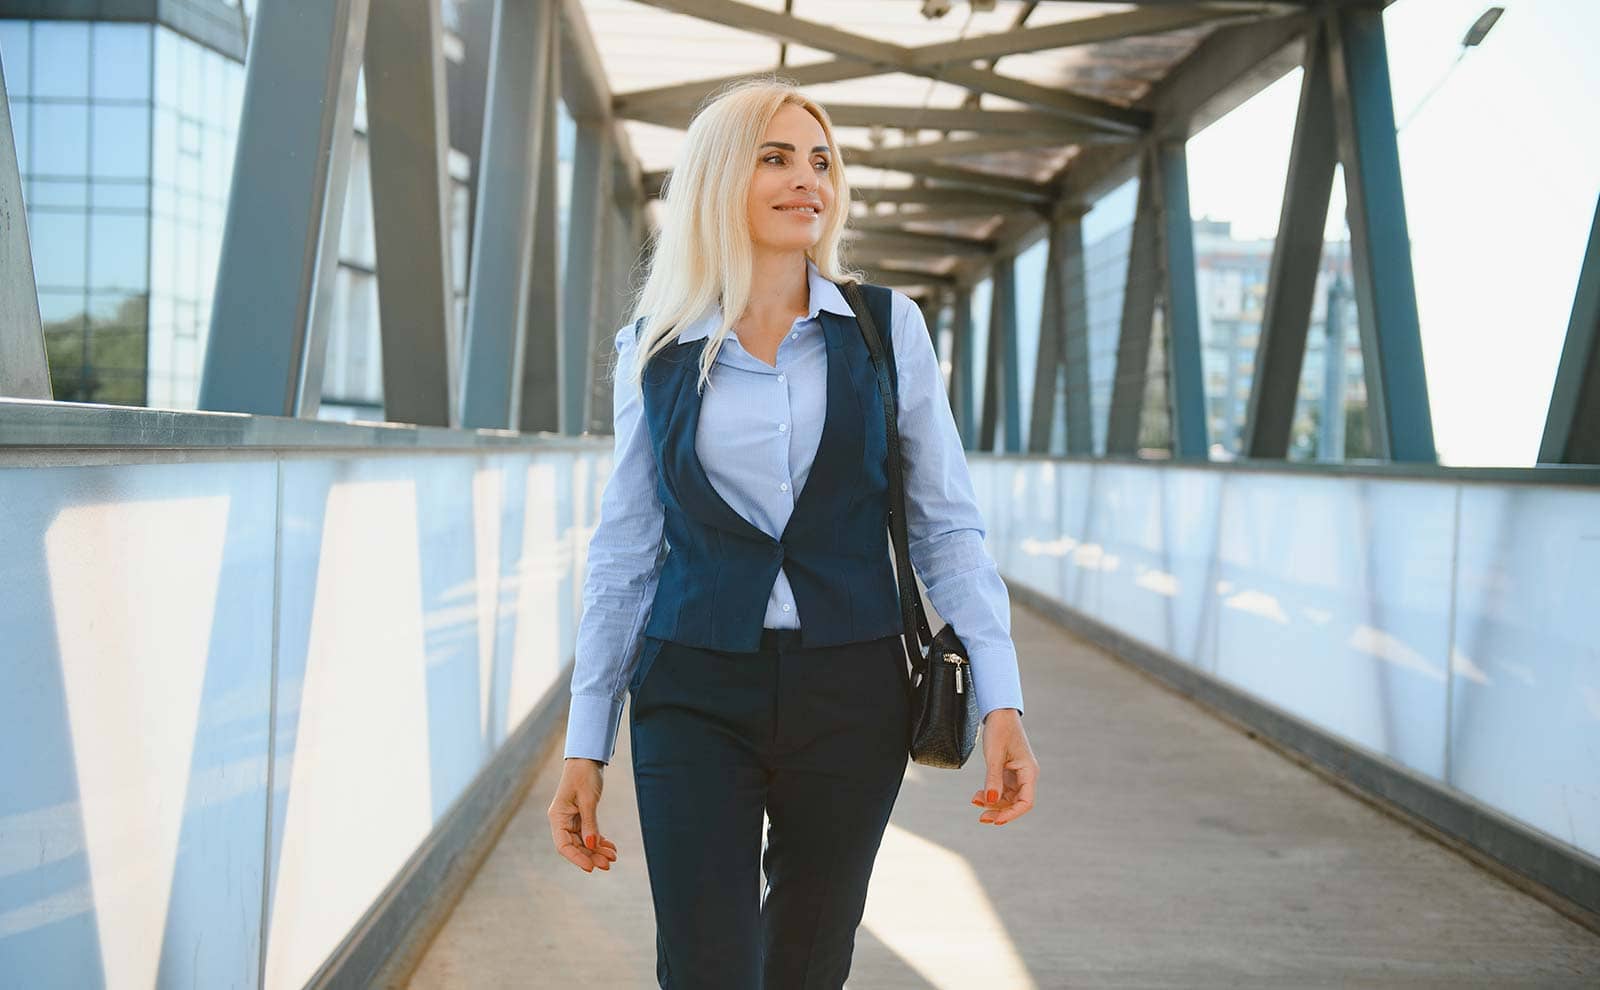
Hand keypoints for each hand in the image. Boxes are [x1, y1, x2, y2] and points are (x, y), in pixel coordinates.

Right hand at [548, 757, 619, 872]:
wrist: (587, 758)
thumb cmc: (584, 775)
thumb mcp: (588, 800)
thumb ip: (590, 824)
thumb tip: (591, 845)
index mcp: (557, 817)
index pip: (563, 845)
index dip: (576, 858)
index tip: (591, 868)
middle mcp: (562, 820)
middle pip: (575, 846)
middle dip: (591, 856)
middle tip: (608, 864)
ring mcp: (571, 819)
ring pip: (583, 842)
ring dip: (597, 850)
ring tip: (612, 857)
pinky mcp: (581, 816)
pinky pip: (588, 834)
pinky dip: (599, 841)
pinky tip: (610, 847)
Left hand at [969, 709, 1036, 825]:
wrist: (999, 713)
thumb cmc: (1000, 730)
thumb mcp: (994, 755)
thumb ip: (993, 779)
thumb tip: (990, 800)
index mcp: (1029, 771)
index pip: (1026, 802)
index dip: (1011, 814)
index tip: (995, 820)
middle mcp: (1026, 775)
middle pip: (1016, 803)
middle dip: (999, 811)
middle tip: (982, 818)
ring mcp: (1017, 774)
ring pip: (1007, 798)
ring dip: (992, 803)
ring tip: (975, 800)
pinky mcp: (1008, 772)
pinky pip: (1001, 789)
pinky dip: (990, 794)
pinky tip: (977, 795)